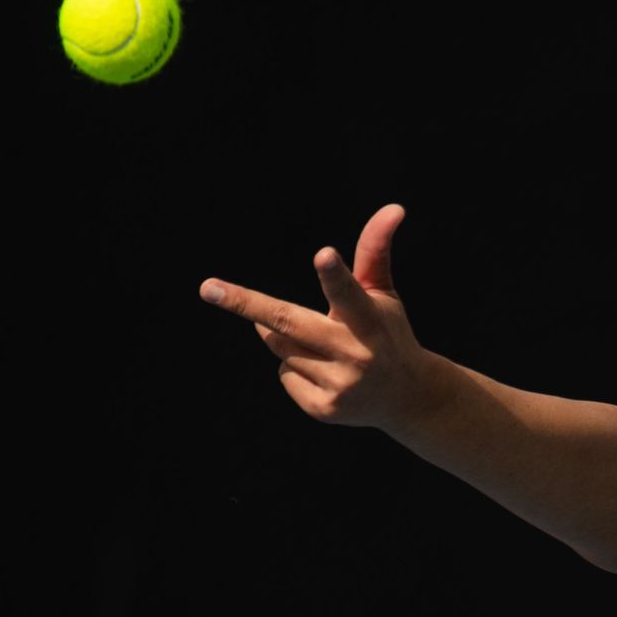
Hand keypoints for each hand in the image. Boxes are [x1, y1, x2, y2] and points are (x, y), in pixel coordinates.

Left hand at [200, 203, 437, 431]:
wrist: (408, 398)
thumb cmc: (388, 332)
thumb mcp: (383, 293)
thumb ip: (375, 250)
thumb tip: (394, 207)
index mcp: (371, 321)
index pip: (349, 293)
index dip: (334, 274)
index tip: (323, 254)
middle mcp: (355, 355)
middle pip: (287, 323)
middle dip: (246, 304)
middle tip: (208, 288)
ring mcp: (338, 386)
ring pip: (280, 346)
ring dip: (284, 336)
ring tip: (322, 344)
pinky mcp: (323, 409)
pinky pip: (284, 373)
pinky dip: (294, 366)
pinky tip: (326, 372)